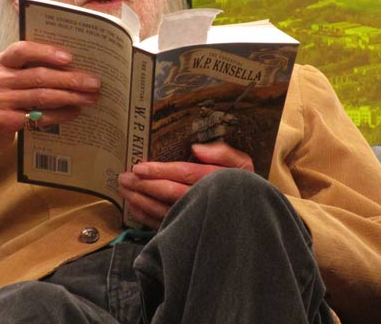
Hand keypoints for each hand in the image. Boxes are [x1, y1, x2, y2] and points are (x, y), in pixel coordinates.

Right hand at [0, 41, 99, 188]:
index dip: (46, 52)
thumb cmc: (1, 100)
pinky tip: (75, 112)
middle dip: (70, 79)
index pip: (22, 50)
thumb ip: (31, 71)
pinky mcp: (3, 122)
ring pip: (42, 96)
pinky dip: (60, 115)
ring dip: (71, 97)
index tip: (70, 57)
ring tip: (91, 97)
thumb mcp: (8, 81)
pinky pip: (38, 117)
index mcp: (0, 63)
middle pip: (39, 76)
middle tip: (94, 82)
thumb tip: (75, 68)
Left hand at [118, 142, 253, 227]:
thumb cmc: (246, 187)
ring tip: (124, 189)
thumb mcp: (243, 165)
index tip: (140, 167)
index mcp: (216, 181)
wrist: (255, 220)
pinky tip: (134, 207)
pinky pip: (164, 226)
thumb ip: (223, 153)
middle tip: (124, 177)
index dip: (160, 170)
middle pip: (169, 192)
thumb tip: (196, 148)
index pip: (184, 174)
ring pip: (163, 211)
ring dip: (141, 200)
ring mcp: (195, 220)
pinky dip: (146, 217)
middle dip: (144, 185)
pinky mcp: (189, 232)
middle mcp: (204, 201)